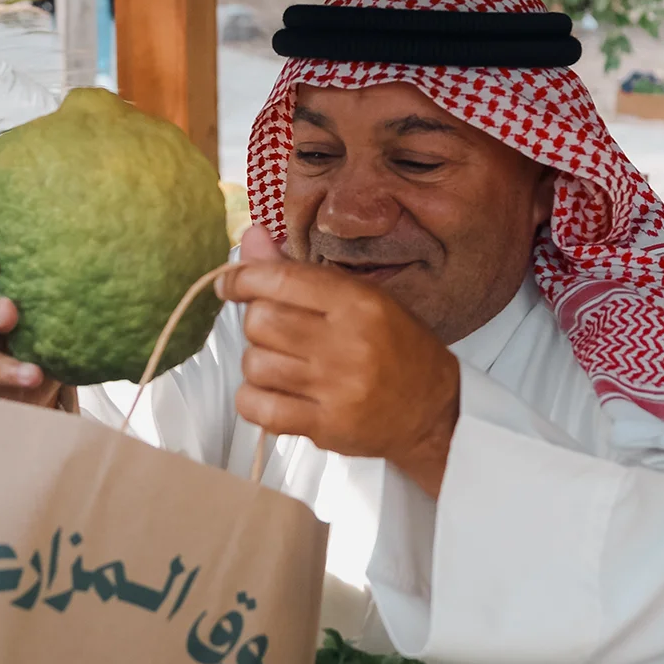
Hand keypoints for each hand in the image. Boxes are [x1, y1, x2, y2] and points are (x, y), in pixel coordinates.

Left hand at [219, 232, 459, 496]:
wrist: (433, 412)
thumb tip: (250, 238)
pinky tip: (273, 394)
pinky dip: (253, 400)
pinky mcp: (325, 426)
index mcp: (359, 303)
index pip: (280, 279)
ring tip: (283, 366)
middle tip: (276, 333)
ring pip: (254, 364)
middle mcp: (348, 343)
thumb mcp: (359, 298)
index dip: (242, 278)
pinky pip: (258, 408)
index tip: (231, 284)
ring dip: (257, 364)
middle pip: (260, 321)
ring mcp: (336, 388)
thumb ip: (299, 272)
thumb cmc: (395, 349)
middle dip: (257, 324)